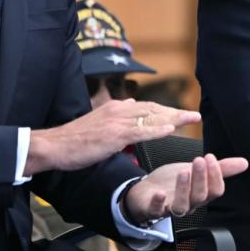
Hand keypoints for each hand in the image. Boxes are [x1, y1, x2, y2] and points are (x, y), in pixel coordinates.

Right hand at [25, 99, 200, 173]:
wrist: (55, 145)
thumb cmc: (74, 139)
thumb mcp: (98, 122)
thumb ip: (116, 115)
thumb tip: (132, 105)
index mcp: (115, 108)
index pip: (146, 107)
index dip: (166, 111)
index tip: (180, 114)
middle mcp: (119, 110)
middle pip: (154, 109)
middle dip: (175, 112)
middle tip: (194, 115)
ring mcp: (117, 121)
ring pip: (151, 117)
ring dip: (174, 118)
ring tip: (191, 119)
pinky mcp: (114, 135)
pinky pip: (141, 131)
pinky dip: (158, 130)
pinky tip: (171, 130)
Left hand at [122, 154, 248, 225]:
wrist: (146, 191)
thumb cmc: (173, 182)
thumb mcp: (197, 171)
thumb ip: (219, 168)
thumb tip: (244, 163)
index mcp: (201, 195)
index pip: (215, 191)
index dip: (215, 176)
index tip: (210, 157)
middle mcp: (189, 204)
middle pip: (200, 197)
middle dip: (201, 178)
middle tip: (199, 160)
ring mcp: (171, 208)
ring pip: (182, 206)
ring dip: (184, 188)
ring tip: (184, 171)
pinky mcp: (153, 209)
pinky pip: (156, 210)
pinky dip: (159, 203)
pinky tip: (160, 193)